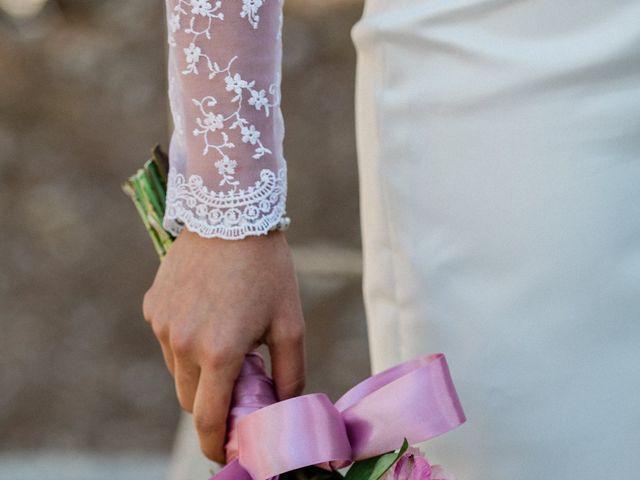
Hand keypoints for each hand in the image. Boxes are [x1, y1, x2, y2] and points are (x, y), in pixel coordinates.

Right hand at [142, 229, 305, 462]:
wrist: (231, 213)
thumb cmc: (268, 269)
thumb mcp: (290, 322)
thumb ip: (290, 372)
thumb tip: (285, 408)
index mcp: (219, 352)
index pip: (208, 419)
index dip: (215, 443)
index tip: (224, 452)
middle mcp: (183, 343)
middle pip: (191, 399)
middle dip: (213, 402)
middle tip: (239, 383)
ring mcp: (163, 324)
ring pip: (178, 371)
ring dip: (199, 371)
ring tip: (226, 339)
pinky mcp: (152, 306)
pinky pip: (168, 340)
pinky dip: (186, 342)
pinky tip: (208, 314)